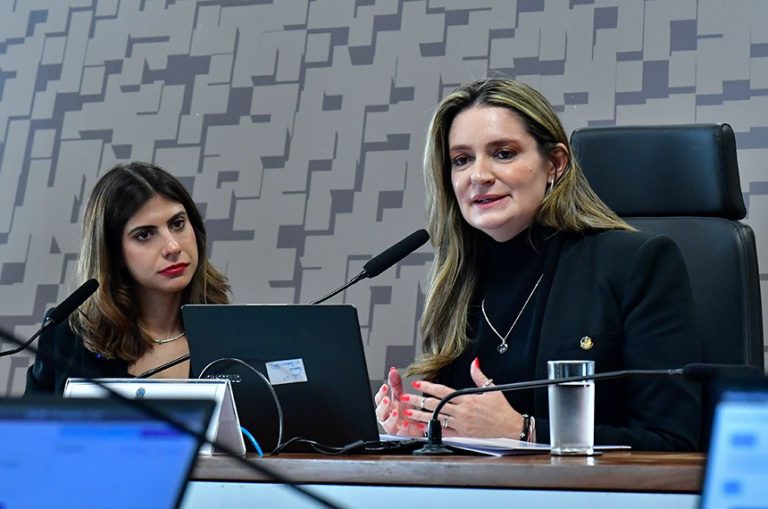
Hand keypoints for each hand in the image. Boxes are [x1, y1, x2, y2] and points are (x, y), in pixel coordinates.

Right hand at [373, 367, 422, 435]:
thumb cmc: (406, 412)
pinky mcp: (399, 435)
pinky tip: (405, 423)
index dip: (381, 393)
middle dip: (383, 406)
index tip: (385, 387)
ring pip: (386, 423)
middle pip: (379, 412)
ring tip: (396, 412)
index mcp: (387, 406)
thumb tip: (392, 370)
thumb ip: (396, 384)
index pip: (379, 399)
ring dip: (391, 417)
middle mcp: (387, 416)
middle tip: (387, 399)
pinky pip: (399, 433)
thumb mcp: (402, 396)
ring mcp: (392, 426)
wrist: (417, 427)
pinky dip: (402, 428)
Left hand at [399, 358, 523, 437]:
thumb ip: (479, 376)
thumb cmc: (502, 410)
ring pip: (436, 418)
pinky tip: (422, 427)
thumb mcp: (492, 389)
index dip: (428, 386)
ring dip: (420, 415)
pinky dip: (432, 430)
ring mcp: (461, 424)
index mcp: (467, 399)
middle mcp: (462, 411)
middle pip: (435, 404)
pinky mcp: (463, 435)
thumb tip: (474, 363)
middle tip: (404, 398)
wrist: (511, 429)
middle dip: (417, 400)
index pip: (443, 390)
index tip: (416, 383)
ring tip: (408, 413)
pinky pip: (444, 432)